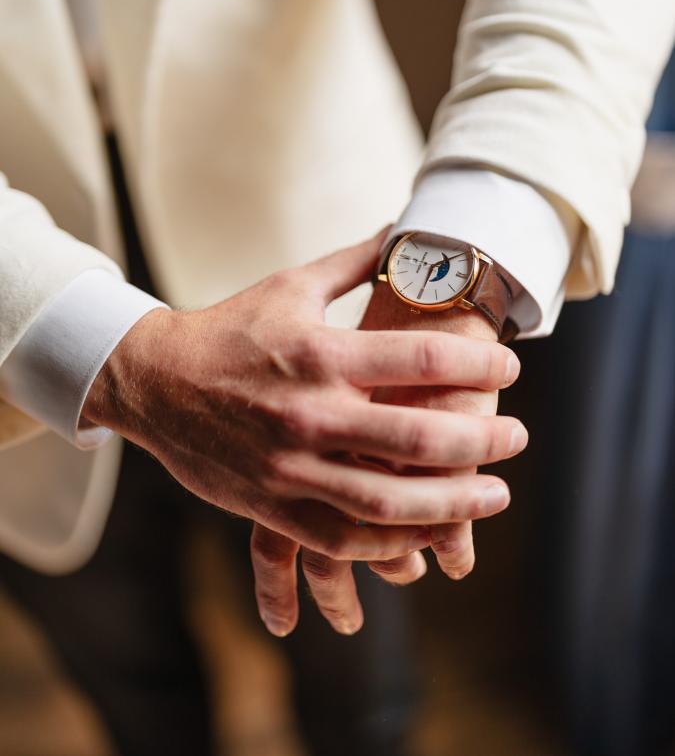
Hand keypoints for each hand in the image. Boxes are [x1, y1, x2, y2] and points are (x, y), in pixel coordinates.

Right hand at [83, 232, 522, 566]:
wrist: (155, 382)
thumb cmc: (230, 329)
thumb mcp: (290, 287)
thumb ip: (352, 261)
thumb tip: (401, 227)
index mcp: (320, 353)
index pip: (423, 362)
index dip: (479, 366)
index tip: (510, 370)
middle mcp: (310, 413)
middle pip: (418, 438)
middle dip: (484, 441)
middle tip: (518, 437)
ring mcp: (291, 467)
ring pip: (389, 502)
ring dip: (454, 502)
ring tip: (495, 494)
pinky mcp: (272, 506)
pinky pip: (345, 539)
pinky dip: (396, 542)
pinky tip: (432, 531)